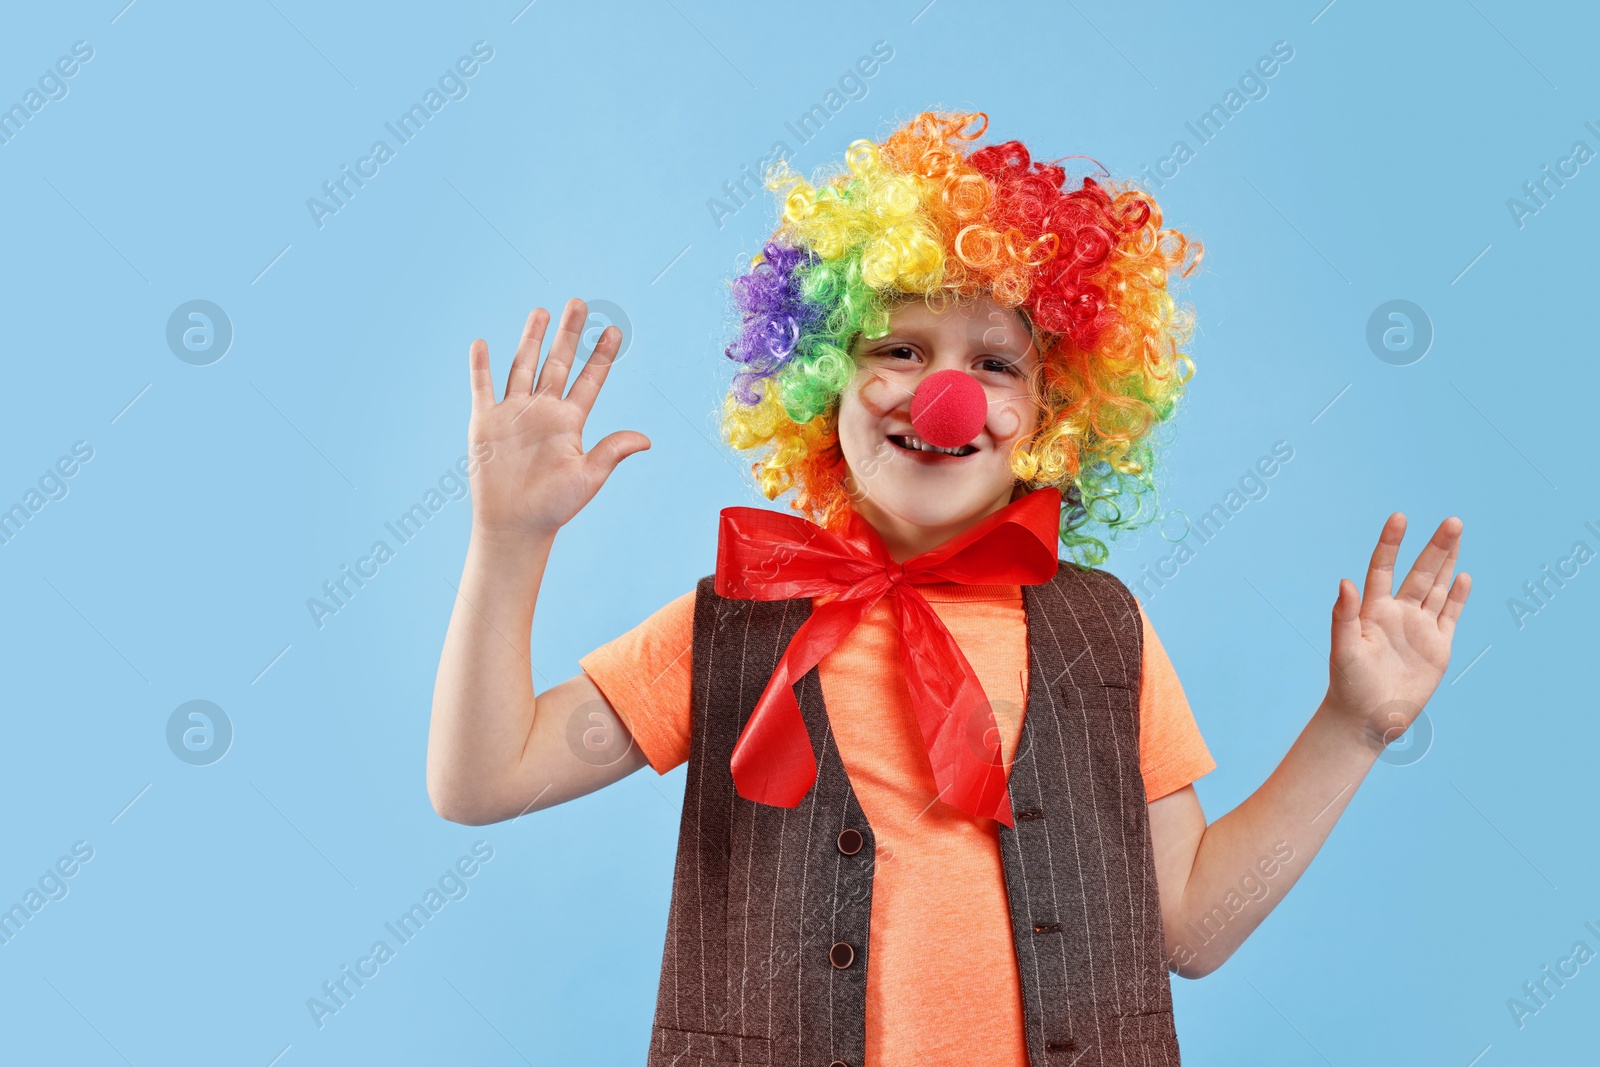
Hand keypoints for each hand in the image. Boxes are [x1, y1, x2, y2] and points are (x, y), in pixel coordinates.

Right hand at [466, 298, 648, 540]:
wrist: (515, 525)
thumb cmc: (554, 506)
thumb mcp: (588, 477)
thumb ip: (612, 451)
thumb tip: (646, 439)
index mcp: (569, 422)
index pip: (589, 380)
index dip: (601, 355)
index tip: (614, 330)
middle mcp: (543, 411)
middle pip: (557, 363)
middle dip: (568, 334)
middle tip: (578, 303)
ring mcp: (513, 414)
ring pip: (522, 366)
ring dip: (530, 339)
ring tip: (540, 311)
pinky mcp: (485, 422)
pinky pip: (482, 387)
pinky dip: (480, 366)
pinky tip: (482, 343)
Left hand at [1324, 512, 1471, 751]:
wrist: (1367, 719)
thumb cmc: (1348, 684)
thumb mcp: (1344, 649)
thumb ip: (1344, 616)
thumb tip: (1344, 581)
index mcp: (1372, 611)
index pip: (1383, 569)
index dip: (1391, 544)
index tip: (1399, 518)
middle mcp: (1397, 614)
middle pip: (1419, 573)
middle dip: (1435, 548)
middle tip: (1452, 521)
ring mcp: (1419, 629)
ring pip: (1436, 589)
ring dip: (1448, 562)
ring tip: (1456, 533)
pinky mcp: (1437, 647)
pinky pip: (1449, 616)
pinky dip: (1457, 597)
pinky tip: (1463, 576)